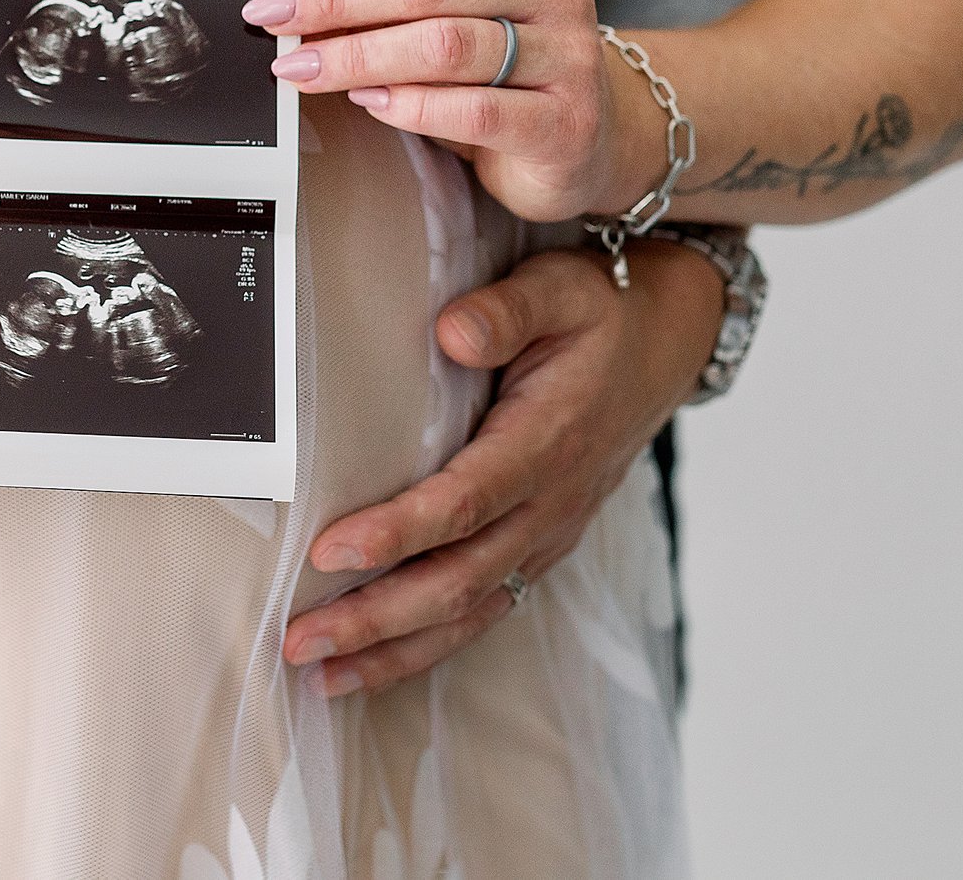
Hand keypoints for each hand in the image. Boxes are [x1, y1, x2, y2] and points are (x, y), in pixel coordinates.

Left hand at [243, 0, 656, 221]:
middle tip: (270, 20)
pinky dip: (410, 105)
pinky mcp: (565, 123)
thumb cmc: (503, 71)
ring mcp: (567, 54)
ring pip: (444, 44)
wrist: (589, 143)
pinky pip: (474, 110)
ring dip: (357, 55)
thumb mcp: (458, 13)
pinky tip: (368, 104)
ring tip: (299, 68)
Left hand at [280, 240, 723, 696]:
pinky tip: (370, 666)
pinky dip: (426, 648)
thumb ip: (508, 310)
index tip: (330, 549)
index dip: (399, 532)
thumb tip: (452, 332)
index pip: (467, 501)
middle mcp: (550, 504)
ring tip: (319, 673)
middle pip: (458, 579)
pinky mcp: (538, 547)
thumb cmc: (601, 314)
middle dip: (376, 617)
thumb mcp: (562, 289)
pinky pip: (484, 611)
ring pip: (470, 611)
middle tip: (300, 638)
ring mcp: (547, 535)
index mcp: (548, 442)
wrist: (662, 345)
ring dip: (393, 649)